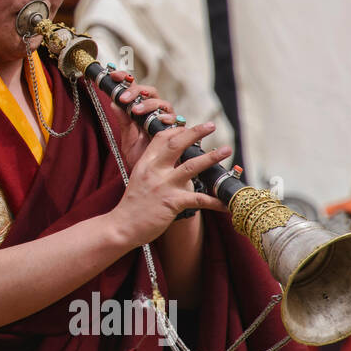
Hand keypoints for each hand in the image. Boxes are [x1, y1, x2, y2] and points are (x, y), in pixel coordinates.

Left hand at [110, 78, 174, 166]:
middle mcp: (156, 113)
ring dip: (149, 104)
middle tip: (123, 98)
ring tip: (136, 111)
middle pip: (150, 91)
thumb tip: (112, 103)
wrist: (155, 178)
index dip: (126, 79)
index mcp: (142, 111)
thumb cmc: (142, 158)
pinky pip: (174, 120)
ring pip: (162, 103)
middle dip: (136, 91)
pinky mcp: (177, 131)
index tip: (114, 75)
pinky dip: (166, 118)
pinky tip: (158, 119)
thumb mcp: (127, 139)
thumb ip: (123, 122)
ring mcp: (167, 121)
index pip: (135, 90)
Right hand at [110, 121, 229, 247]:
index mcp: (146, 163)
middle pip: (176, 144)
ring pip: (191, 166)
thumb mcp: (139, 178)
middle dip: (195, 132)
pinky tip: (228, 203)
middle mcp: (155, 170)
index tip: (190, 128)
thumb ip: (154, 167)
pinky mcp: (172, 203)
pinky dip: (216, 201)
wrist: (123, 226)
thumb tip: (172, 161)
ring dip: (211, 157)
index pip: (161, 138)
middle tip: (211, 125)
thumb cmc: (133, 204)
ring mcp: (164, 186)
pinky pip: (199, 199)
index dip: (177, 130)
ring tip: (227, 150)